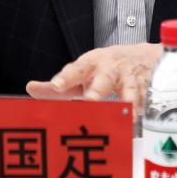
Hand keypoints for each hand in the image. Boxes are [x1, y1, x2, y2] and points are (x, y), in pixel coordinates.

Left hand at [25, 43, 161, 115]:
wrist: (142, 56)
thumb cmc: (104, 68)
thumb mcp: (82, 72)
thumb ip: (58, 85)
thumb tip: (31, 89)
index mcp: (91, 63)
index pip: (76, 69)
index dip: (65, 77)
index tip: (55, 86)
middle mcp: (110, 69)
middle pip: (103, 79)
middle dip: (97, 91)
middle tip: (89, 101)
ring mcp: (129, 78)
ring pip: (128, 89)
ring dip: (126, 102)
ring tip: (124, 115)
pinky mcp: (145, 88)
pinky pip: (145, 100)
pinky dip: (142, 110)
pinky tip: (137, 121)